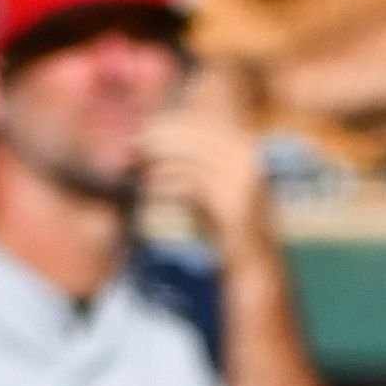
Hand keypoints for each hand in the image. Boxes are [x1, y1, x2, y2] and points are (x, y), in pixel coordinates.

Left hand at [135, 90, 276, 255]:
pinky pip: (190, 184)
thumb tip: (152, 141)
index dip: (166, 125)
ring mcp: (243, 178)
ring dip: (157, 162)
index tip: (139, 133)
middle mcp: (247, 157)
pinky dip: (166, 185)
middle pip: (192, 135)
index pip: (199, 123)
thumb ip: (190, 162)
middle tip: (129, 148)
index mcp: (244, 147)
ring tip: (134, 169)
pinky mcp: (232, 200)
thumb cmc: (227, 224)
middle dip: (157, 139)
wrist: (256, 262)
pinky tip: (149, 189)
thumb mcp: (210, 186)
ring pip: (188, 158)